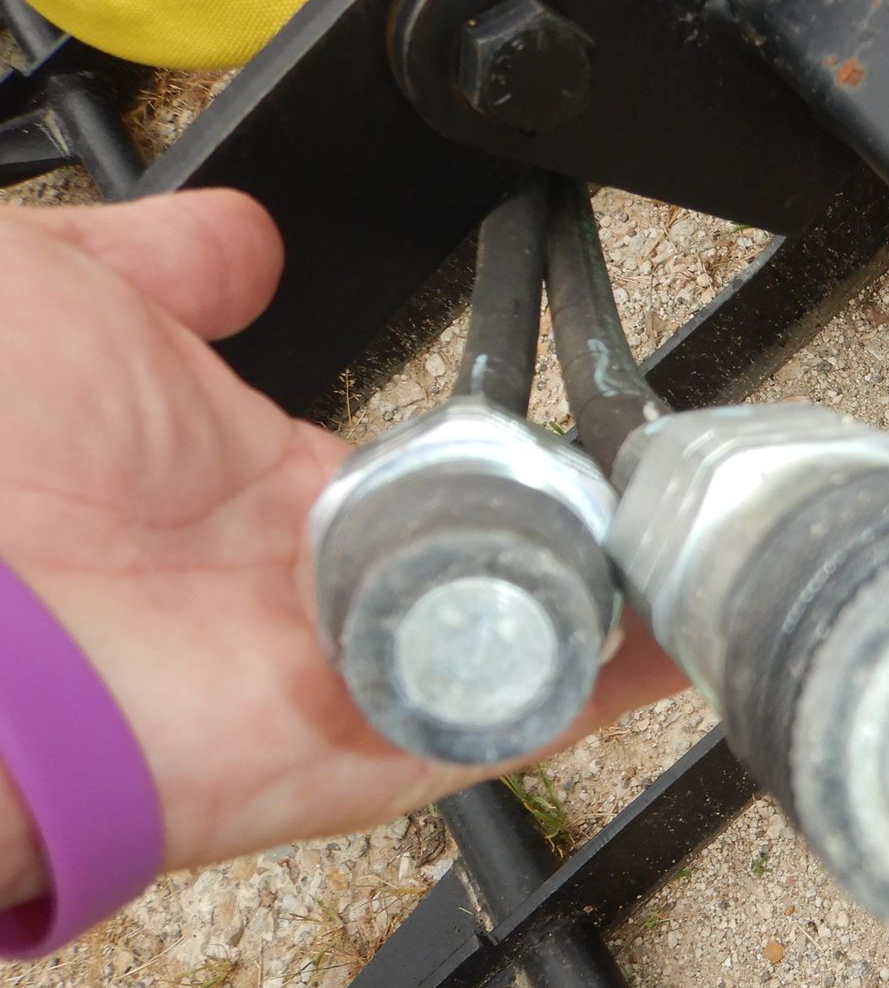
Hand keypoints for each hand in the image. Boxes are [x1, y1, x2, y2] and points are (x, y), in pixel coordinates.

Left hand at [0, 191, 683, 911]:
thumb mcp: (49, 286)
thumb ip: (164, 261)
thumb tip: (248, 238)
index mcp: (251, 487)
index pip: (417, 471)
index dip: (509, 443)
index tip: (585, 402)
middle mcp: (314, 587)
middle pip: (497, 559)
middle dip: (596, 517)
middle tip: (691, 467)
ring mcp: (355, 671)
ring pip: (531, 637)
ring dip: (630, 589)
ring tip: (721, 520)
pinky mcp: (385, 749)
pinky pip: (526, 717)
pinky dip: (620, 678)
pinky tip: (701, 612)